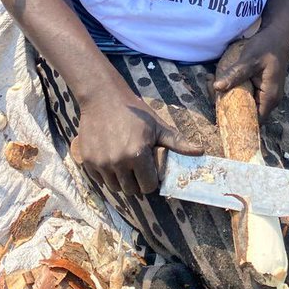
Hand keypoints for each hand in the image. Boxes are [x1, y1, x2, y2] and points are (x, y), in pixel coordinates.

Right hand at [72, 87, 201, 198]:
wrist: (103, 97)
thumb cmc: (135, 112)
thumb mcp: (158, 126)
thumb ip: (177, 143)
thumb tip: (200, 152)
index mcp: (137, 155)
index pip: (148, 186)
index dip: (151, 180)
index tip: (150, 171)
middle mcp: (118, 162)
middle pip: (131, 190)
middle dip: (137, 182)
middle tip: (138, 168)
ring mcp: (101, 162)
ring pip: (115, 187)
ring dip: (121, 180)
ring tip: (125, 164)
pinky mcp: (88, 160)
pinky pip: (99, 179)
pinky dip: (106, 174)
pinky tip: (111, 159)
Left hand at [213, 29, 288, 121]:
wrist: (278, 34)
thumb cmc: (267, 46)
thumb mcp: (250, 59)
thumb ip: (235, 74)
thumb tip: (217, 87)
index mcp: (269, 98)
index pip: (254, 121)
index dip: (237, 123)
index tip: (219, 115)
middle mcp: (268, 100)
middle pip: (247, 114)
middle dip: (227, 107)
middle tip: (212, 91)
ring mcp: (264, 93)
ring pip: (244, 104)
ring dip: (228, 97)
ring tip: (212, 82)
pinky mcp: (259, 87)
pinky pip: (245, 94)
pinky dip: (232, 89)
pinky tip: (219, 79)